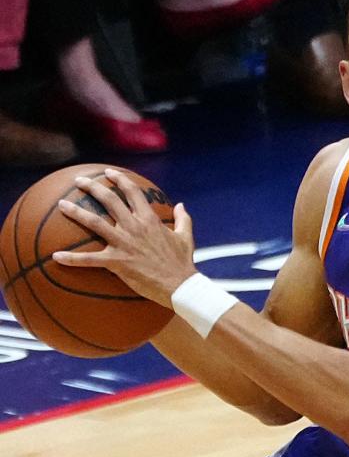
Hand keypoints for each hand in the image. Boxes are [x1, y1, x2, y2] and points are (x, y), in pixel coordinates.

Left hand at [53, 168, 196, 306]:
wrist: (179, 284)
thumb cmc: (181, 262)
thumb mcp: (185, 236)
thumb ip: (183, 219)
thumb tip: (181, 205)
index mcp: (150, 220)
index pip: (132, 192)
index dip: (120, 179)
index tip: (108, 172)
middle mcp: (135, 227)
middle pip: (110, 201)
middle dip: (93, 187)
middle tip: (79, 181)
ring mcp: (124, 244)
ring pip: (95, 223)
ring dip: (77, 212)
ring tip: (61, 204)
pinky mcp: (117, 262)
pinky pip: (90, 260)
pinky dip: (72, 258)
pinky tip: (56, 256)